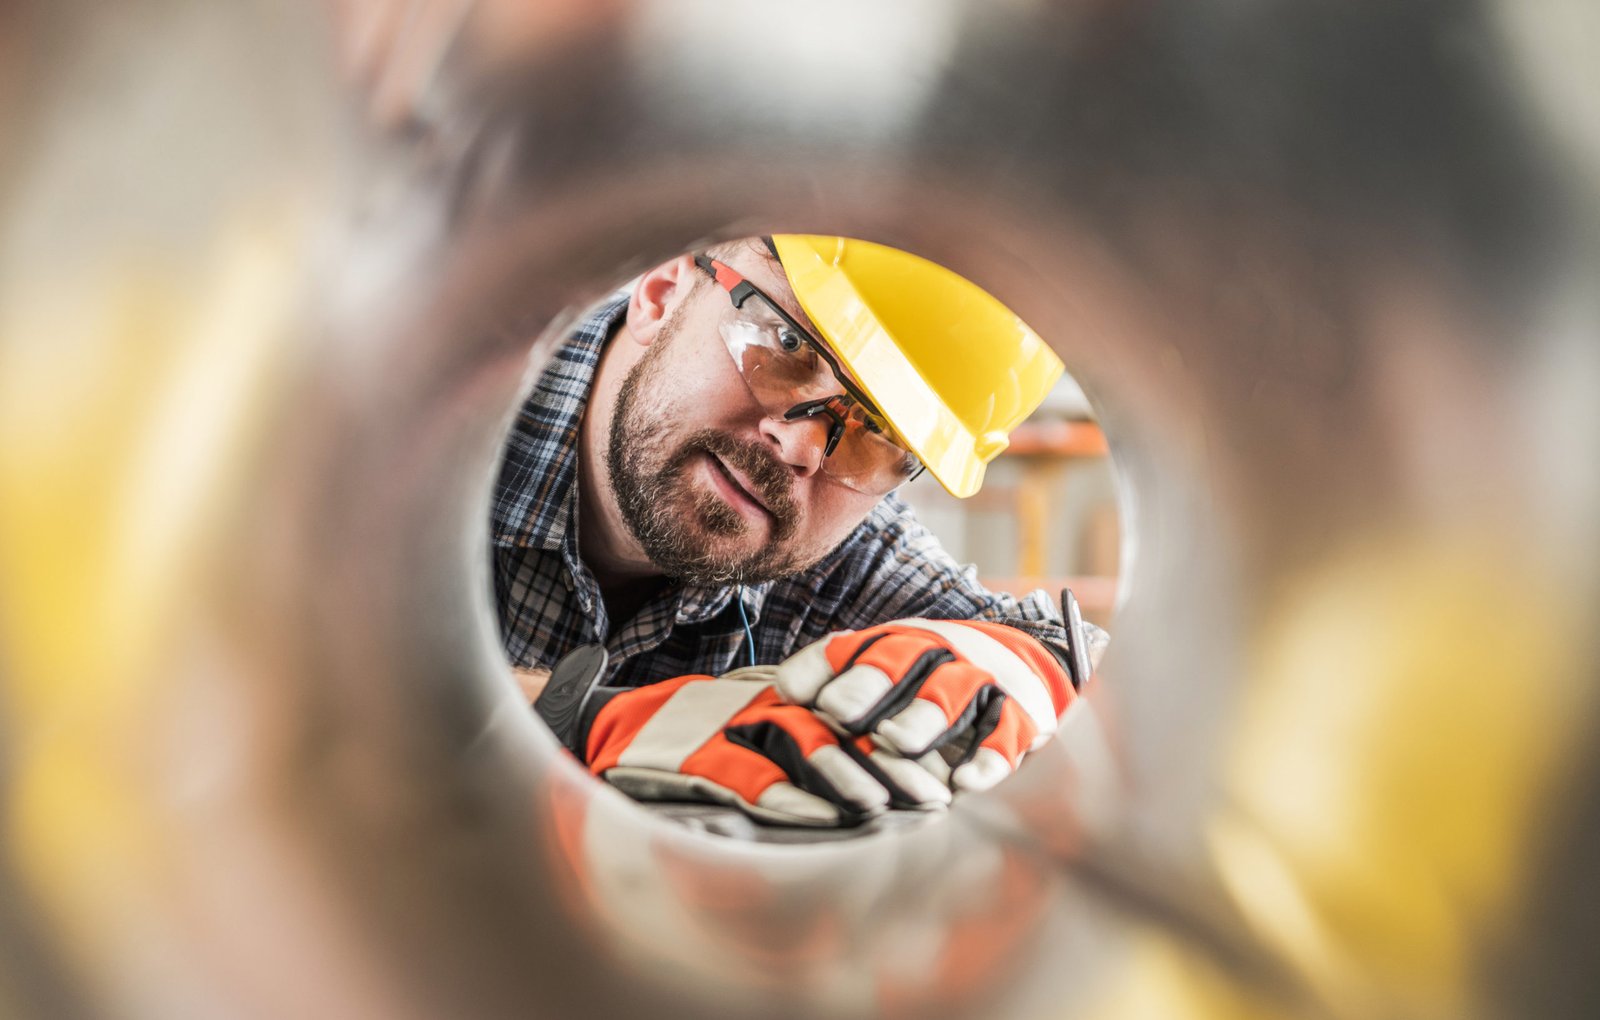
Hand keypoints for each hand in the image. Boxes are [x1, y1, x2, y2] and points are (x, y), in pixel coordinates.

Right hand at [580, 666, 945, 826]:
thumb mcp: (756, 726)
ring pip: (799, 744)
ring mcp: (726, 727)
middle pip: (837, 724)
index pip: (852, 712)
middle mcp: (759, 703)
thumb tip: (875, 771)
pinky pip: (748, 776)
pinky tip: (822, 819)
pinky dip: (786, 797)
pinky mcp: (693, 757)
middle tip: (932, 794)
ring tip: (883, 806)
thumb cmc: (691, 735)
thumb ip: (805, 734)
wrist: (609, 729)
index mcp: (781, 694)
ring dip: (845, 777)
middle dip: (888, 760)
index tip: (942, 771)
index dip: (896, 741)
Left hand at [775, 620, 1076, 794]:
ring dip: (922, 717)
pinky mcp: (1019, 717)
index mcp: (898, 642)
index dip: (824, 667)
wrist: (1020, 662)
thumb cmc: (926, 679)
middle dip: (867, 685)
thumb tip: (781, 690)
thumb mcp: (885, 667)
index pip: (854, 647)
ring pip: (950, 695)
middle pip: (901, 662)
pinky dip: (988, 759)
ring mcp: (979, 682)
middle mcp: (937, 654)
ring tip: (894, 741)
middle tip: (838, 713)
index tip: (791, 691)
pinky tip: (964, 784)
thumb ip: (835, 676)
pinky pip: (1005, 735)